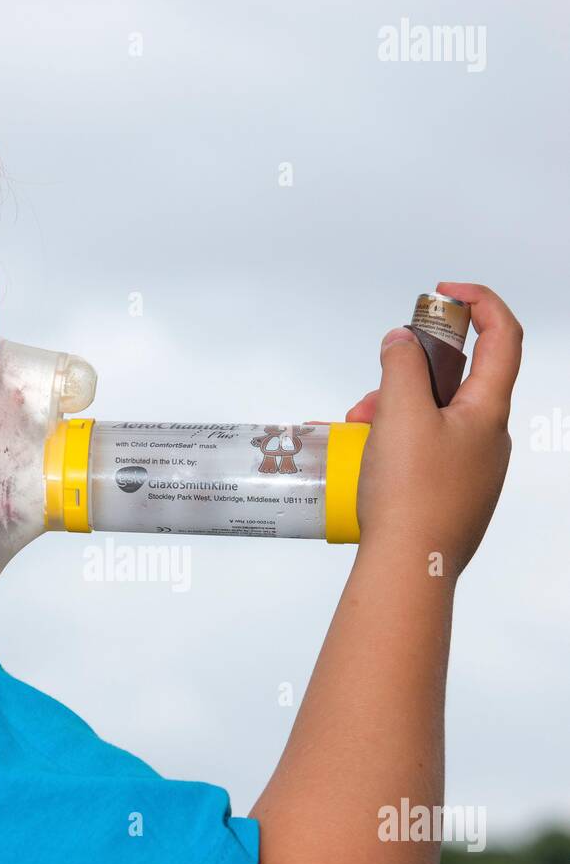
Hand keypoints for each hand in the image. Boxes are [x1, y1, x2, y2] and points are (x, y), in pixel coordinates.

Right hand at [345, 282, 522, 575]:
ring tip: (360, 428)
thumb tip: (402, 342)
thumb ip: (400, 366)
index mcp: (488, 413)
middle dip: (411, 373)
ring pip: (438, 420)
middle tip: (375, 387)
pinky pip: (429, 454)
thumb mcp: (399, 414)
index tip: (442, 294)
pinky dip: (400, 443)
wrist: (410, 569)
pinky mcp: (454, 499)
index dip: (479, 302)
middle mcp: (490, 441)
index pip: (504, 337)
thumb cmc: (410, 494)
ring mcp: (475, 474)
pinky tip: (370, 459)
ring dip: (397, 411)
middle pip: (459, 381)